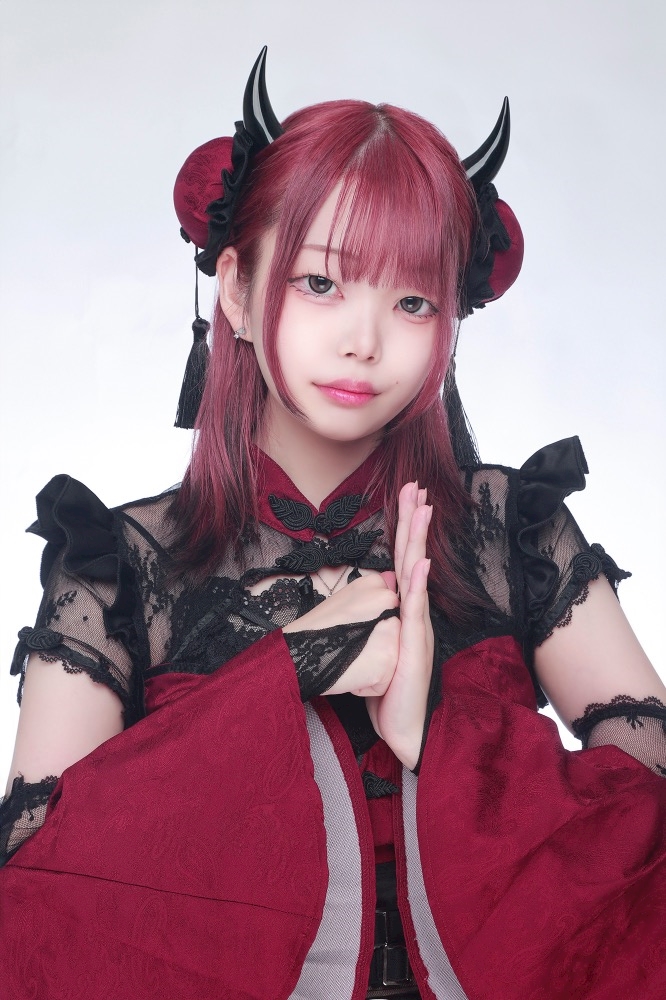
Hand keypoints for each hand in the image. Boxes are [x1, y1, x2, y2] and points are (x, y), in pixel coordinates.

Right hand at [282, 573, 399, 696]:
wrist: (297, 653)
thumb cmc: (319, 629)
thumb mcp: (346, 599)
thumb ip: (373, 593)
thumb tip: (393, 577)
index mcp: (376, 584)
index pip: (390, 608)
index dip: (372, 624)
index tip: (351, 626)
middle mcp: (388, 600)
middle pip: (395, 630)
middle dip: (378, 642)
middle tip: (351, 641)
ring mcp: (391, 628)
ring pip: (394, 654)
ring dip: (374, 663)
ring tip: (352, 656)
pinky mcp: (390, 657)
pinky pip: (386, 677)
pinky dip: (370, 683)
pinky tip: (352, 671)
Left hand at [365, 482, 433, 769]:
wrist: (405, 728)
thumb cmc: (389, 689)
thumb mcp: (378, 645)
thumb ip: (381, 615)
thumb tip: (381, 588)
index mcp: (403, 610)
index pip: (404, 559)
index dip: (405, 528)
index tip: (406, 497)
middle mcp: (414, 612)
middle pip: (413, 556)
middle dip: (414, 520)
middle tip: (416, 486)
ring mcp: (417, 626)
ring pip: (417, 574)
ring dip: (419, 541)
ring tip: (422, 510)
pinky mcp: (415, 644)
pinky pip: (416, 609)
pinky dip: (418, 584)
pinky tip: (421, 562)